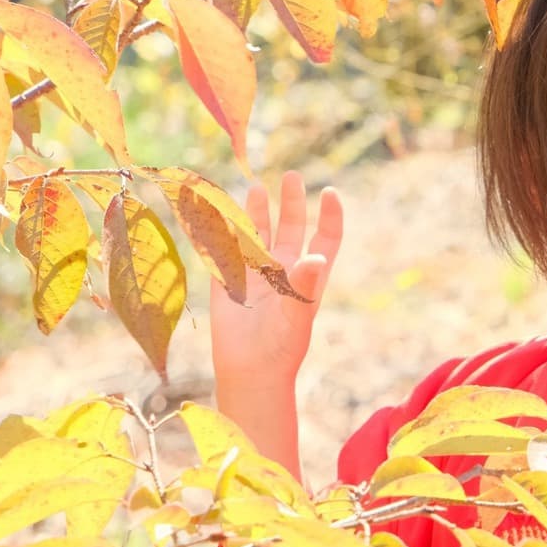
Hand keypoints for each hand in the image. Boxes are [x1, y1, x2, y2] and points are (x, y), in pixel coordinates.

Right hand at [209, 170, 343, 385]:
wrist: (249, 370)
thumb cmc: (281, 346)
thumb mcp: (297, 314)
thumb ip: (304, 285)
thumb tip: (316, 258)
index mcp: (307, 275)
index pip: (324, 239)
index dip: (330, 217)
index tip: (330, 192)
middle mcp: (282, 269)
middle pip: (290, 227)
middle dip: (291, 202)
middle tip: (292, 176)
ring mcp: (255, 273)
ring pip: (256, 234)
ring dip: (257, 212)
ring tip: (257, 187)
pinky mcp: (227, 280)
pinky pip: (224, 249)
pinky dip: (220, 230)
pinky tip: (216, 210)